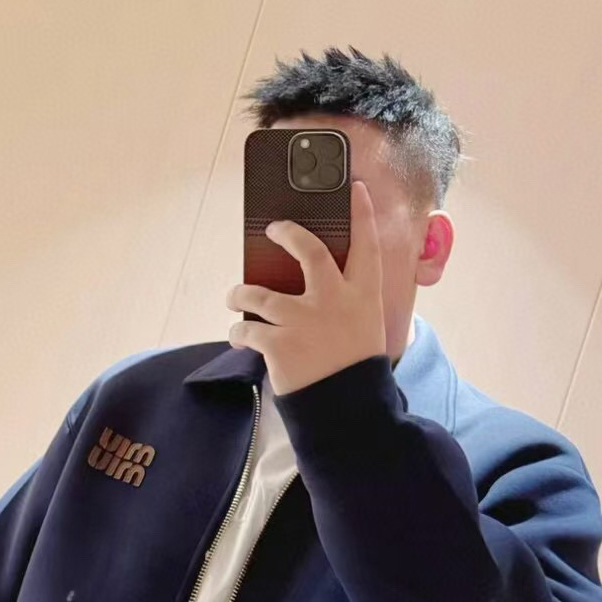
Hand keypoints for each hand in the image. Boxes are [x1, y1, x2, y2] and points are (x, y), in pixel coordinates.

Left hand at [226, 179, 385, 395]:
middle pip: (308, 249)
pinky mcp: (278, 343)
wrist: (347, 413)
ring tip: (234, 296)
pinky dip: (238, 334)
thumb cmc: (357, 373)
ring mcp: (303, 320)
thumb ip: (349, 306)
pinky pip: (246, 330)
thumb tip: (318, 289)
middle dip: (287, 233)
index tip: (354, 188)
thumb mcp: (365, 332)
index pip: (366, 245)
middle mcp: (333, 301)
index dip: (362, 213)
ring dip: (240, 293)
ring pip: (258, 292)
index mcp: (363, 297)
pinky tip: (239, 338)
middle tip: (274, 229)